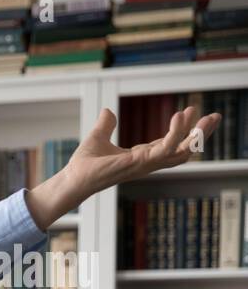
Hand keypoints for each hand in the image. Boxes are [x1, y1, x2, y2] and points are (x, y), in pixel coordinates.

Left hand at [25, 106, 220, 229]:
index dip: (183, 130)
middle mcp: (148, 163)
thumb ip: (106, 125)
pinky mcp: (139, 164)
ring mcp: (145, 165)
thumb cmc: (85, 164)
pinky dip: (175, 134)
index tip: (191, 110)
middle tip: (215, 117)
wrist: (72, 178)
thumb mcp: (98, 137)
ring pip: (181, 152)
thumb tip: (108, 111)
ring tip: (205, 116)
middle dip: (201, 135)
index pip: (171, 144)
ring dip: (195, 135)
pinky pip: (164, 149)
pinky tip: (180, 116)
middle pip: (183, 151)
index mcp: (142, 157)